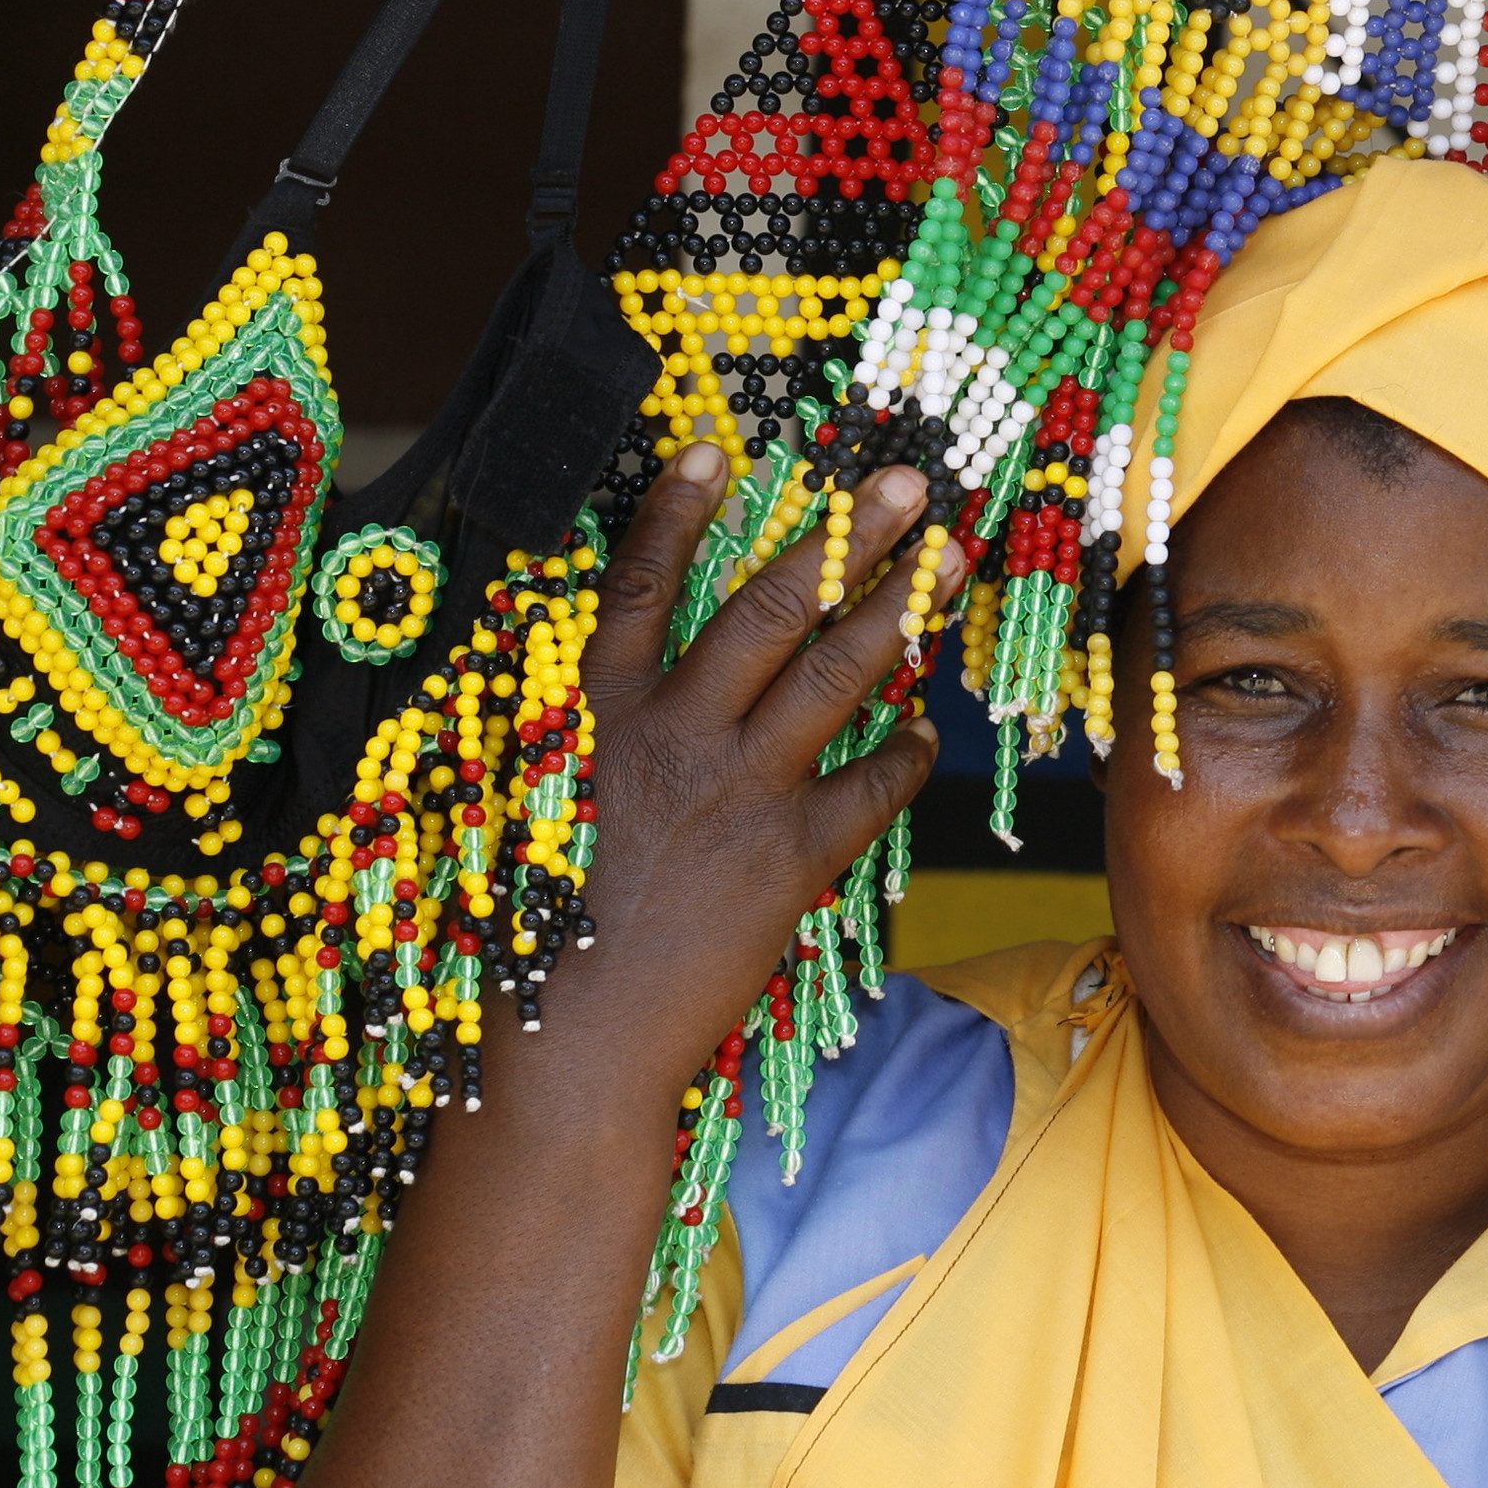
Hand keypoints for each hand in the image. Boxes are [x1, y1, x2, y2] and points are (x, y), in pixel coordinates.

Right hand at [552, 448, 956, 1098]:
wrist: (573, 1039)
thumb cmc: (539, 928)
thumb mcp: (539, 803)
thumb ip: (595, 735)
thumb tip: (648, 684)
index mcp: (592, 713)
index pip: (639, 587)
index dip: (677, 513)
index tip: (716, 447)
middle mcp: (668, 733)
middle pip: (770, 607)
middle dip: (846, 535)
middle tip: (906, 482)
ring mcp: (737, 790)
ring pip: (838, 673)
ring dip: (900, 608)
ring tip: (948, 557)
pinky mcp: (792, 857)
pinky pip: (873, 783)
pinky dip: (906, 749)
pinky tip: (927, 727)